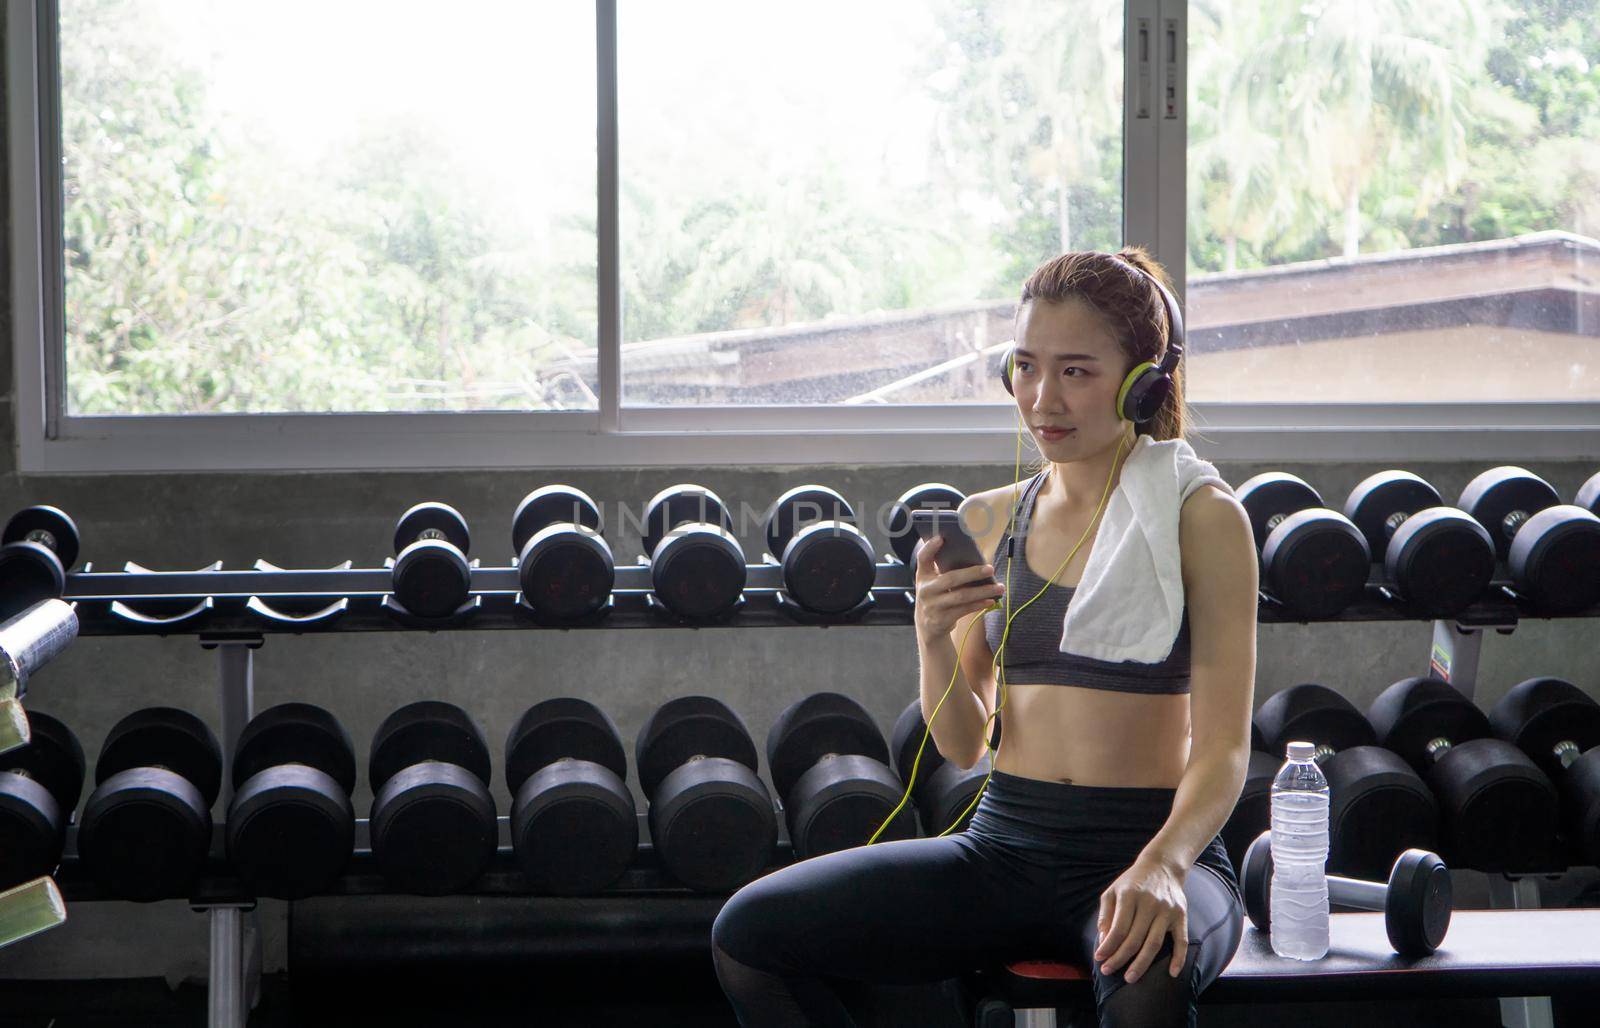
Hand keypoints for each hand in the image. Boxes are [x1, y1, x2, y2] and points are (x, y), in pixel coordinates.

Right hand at [911, 535, 1004, 641]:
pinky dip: (979, 604)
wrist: (927, 628)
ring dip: (982, 591)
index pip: (923, 558)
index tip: (941, 538)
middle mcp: (925, 590)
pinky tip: (991, 600)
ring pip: (961, 596)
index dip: (930, 547)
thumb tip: (975, 562)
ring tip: (999, 587)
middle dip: (973, 573)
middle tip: (990, 568)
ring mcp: (933, 606)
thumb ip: (946, 572)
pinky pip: (964, 610)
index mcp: (923, 576)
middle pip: (951, 579)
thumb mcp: (934, 584)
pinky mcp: (942, 619)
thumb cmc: (936, 598)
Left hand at [1093, 857, 1188, 983]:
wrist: (1162, 866)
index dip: (1108, 946)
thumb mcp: (1113, 891)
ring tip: (1130, 978)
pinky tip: (1172, 973)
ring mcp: (1167, 910)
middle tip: (1109, 971)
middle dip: (1120, 958)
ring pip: (1154, 943)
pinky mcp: (1181, 915)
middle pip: (1134, 939)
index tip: (1099, 959)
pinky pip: (1181, 940)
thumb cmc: (1132, 883)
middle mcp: (1149, 903)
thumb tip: (1103, 942)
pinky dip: (1179, 958)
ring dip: (1142, 964)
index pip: (1118, 928)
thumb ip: (1106, 915)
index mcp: (1129, 895)